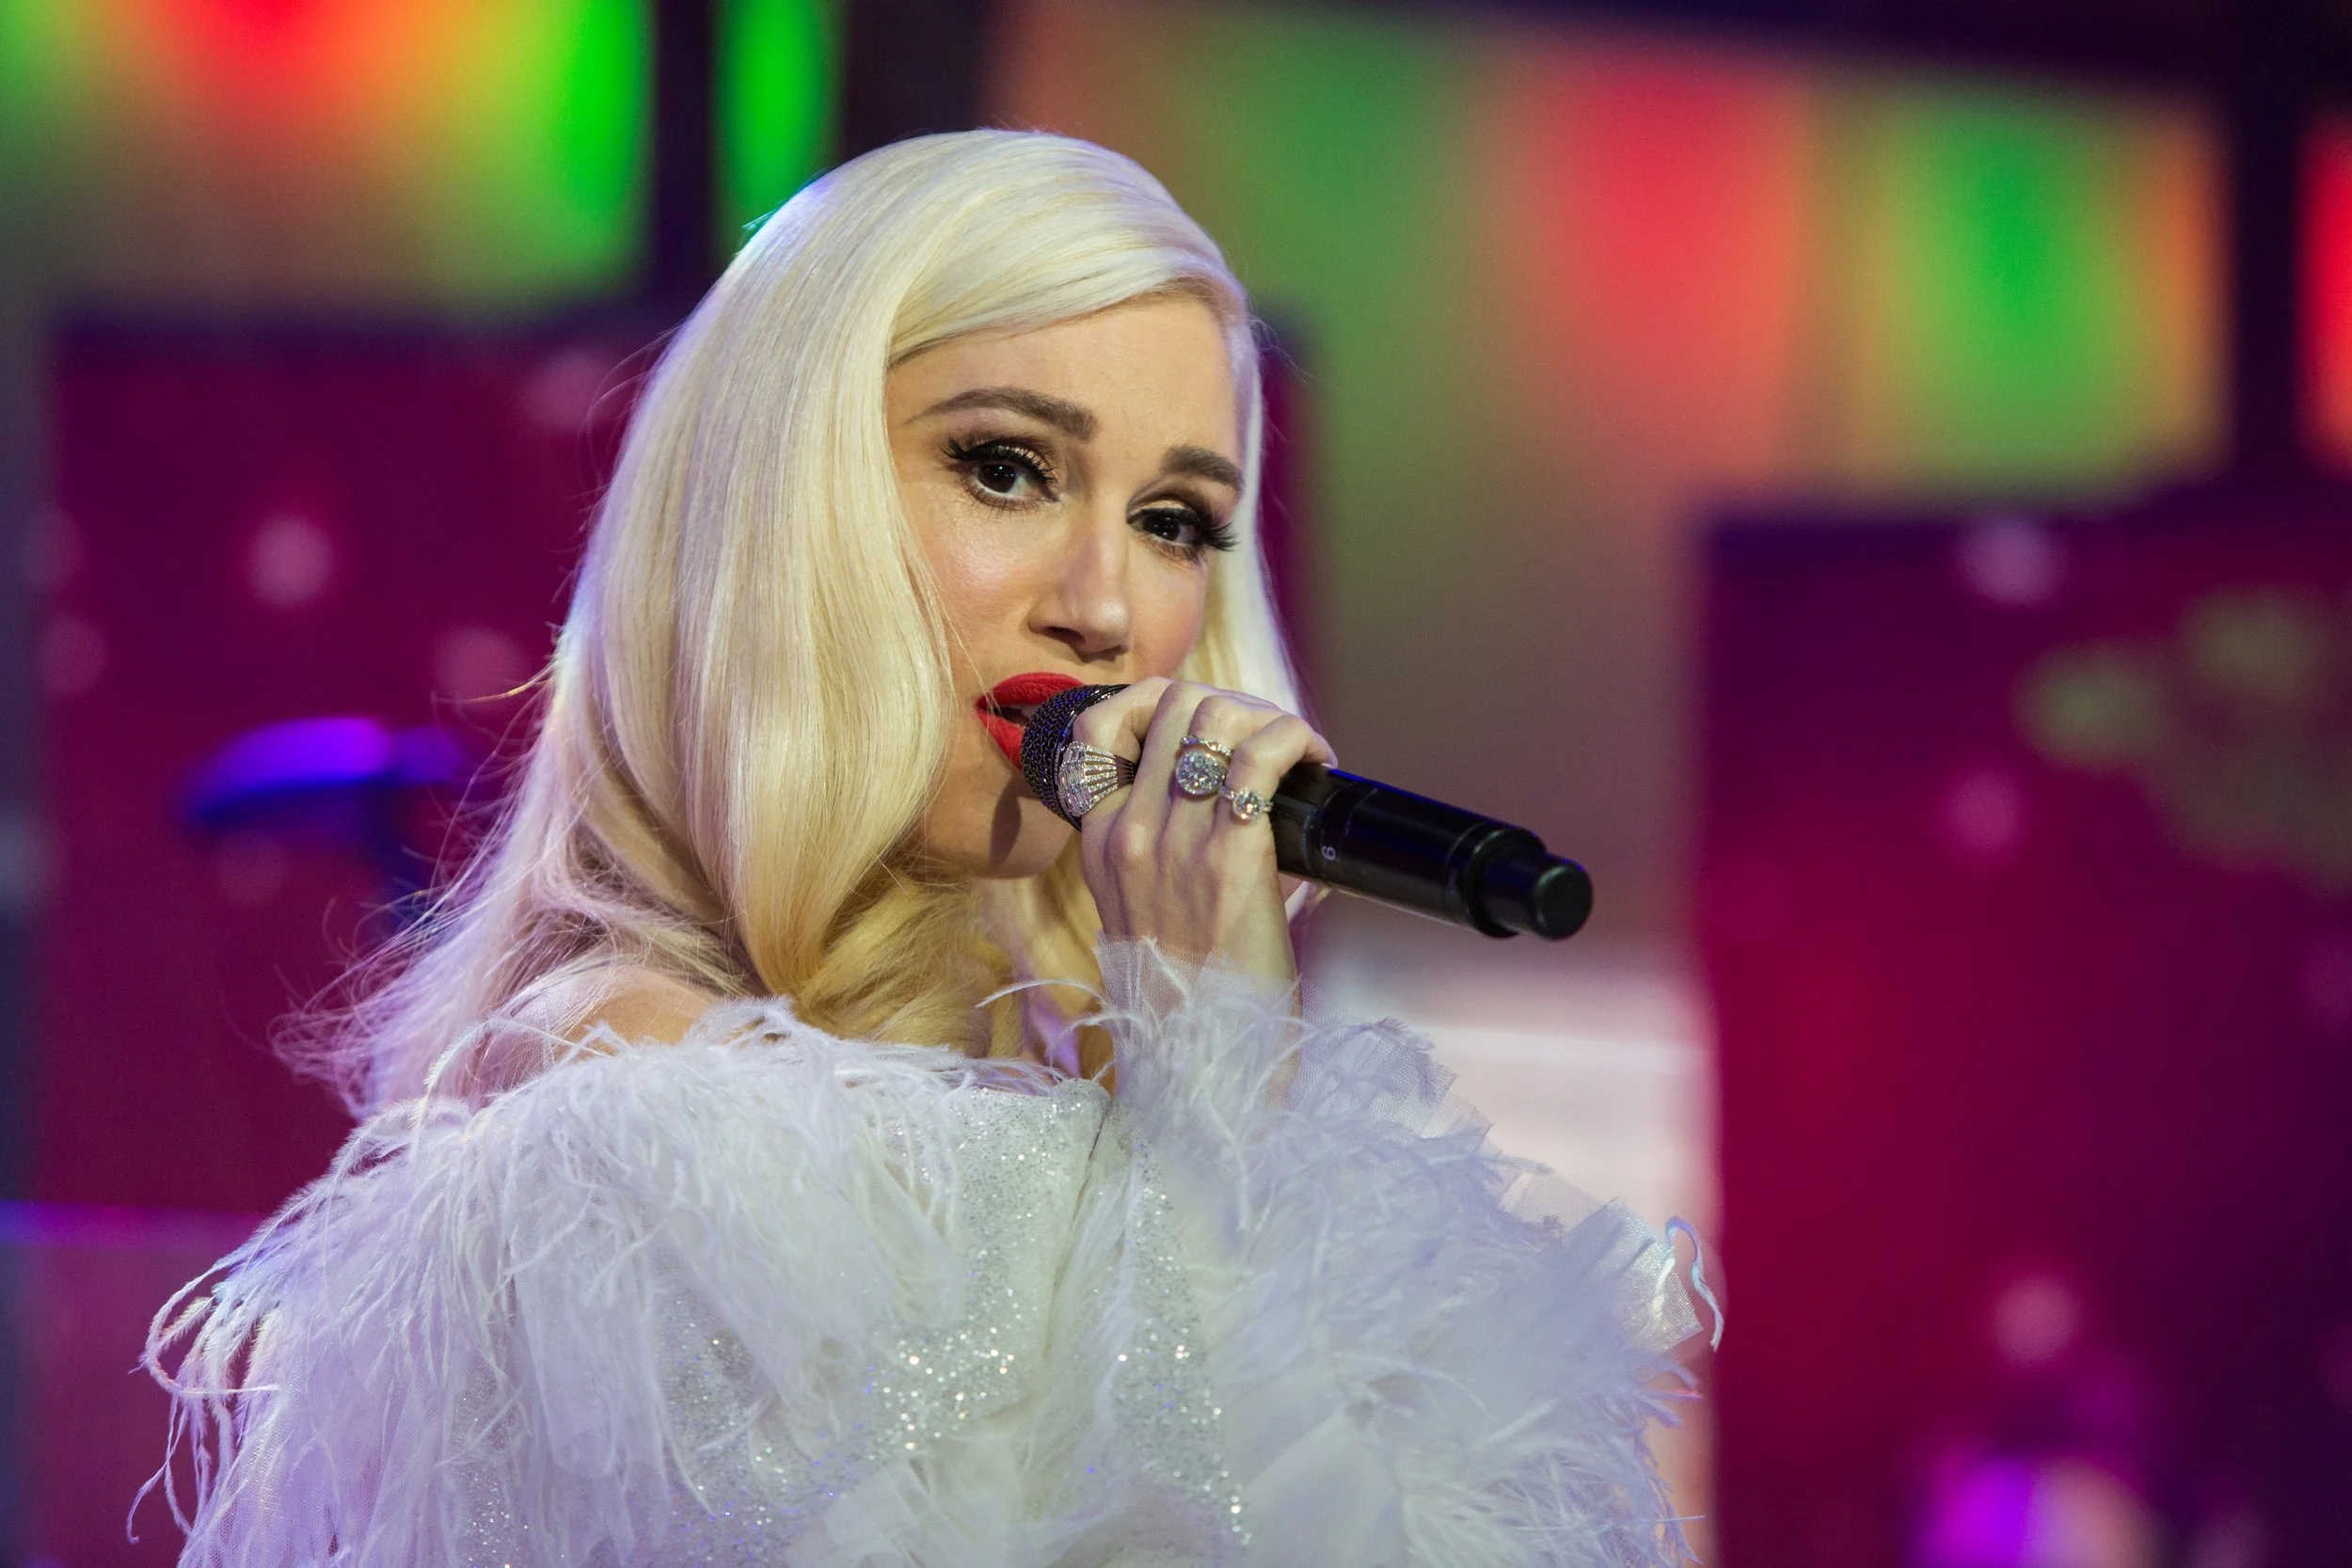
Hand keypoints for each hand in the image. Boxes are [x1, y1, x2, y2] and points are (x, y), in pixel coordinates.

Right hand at [1069, 679, 1335, 985]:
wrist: (1203, 1046)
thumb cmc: (1195, 979)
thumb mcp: (1150, 904)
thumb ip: (1168, 847)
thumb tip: (1241, 794)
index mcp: (1101, 839)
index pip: (1108, 724)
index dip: (1171, 704)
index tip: (1215, 729)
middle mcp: (1128, 832)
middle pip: (1174, 704)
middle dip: (1233, 703)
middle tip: (1273, 736)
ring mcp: (1172, 844)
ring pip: (1215, 717)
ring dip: (1267, 716)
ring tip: (1298, 748)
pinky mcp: (1226, 859)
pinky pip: (1259, 759)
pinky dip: (1295, 740)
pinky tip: (1318, 759)